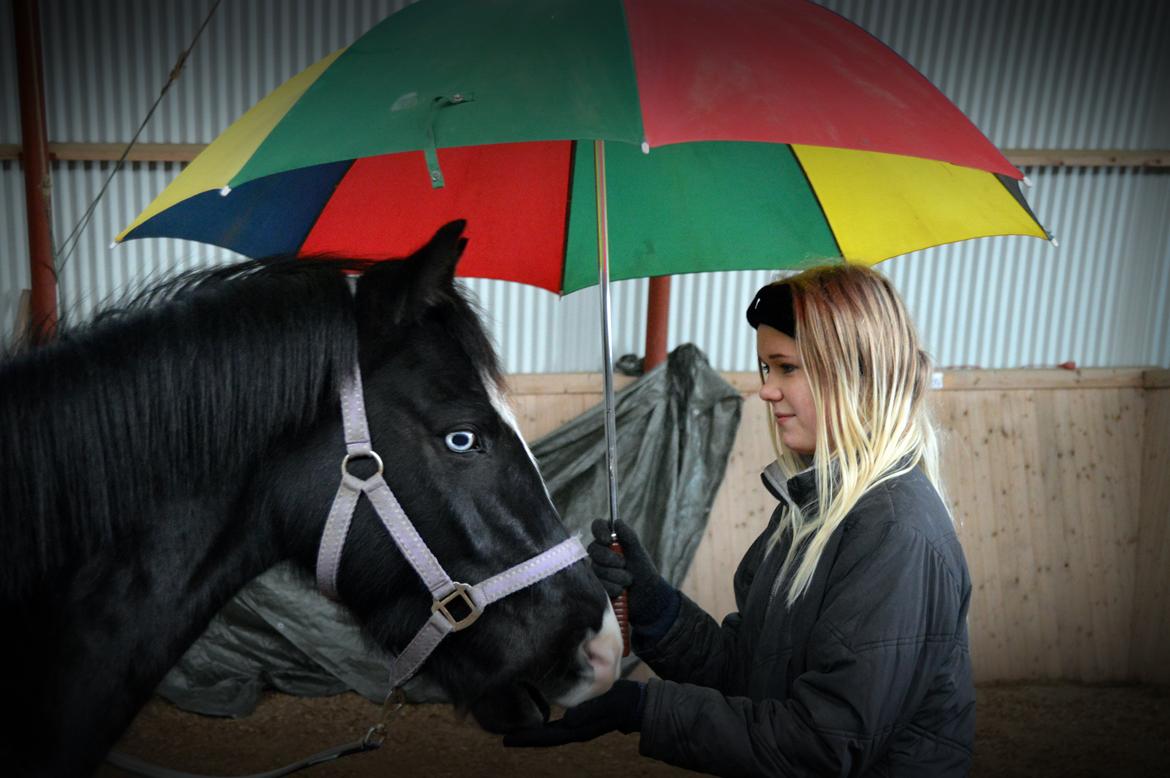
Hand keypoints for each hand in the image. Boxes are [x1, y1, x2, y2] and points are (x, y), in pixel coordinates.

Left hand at [502, 680, 643, 746]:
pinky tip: (536, 716)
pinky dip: (543, 723)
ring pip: (549, 732)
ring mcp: (578, 725)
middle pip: (545, 737)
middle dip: (525, 737)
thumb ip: (590, 712)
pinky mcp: (580, 718)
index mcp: (579, 729)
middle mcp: (575, 730)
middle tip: (504, 736)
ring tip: (514, 727)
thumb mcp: (608, 704)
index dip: (527, 738)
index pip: (548, 736)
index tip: (507, 739)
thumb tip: (568, 720)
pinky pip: (557, 724)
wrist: (636, 704)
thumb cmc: (623, 703)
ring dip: (533, 731)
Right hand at [589, 519, 674, 625]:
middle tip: (624, 564)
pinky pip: (598, 584)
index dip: (599, 531)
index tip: (608, 540)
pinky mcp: (595, 586)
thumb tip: (617, 521)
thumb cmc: (643, 572)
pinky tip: (621, 590)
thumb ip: (629, 537)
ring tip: (628, 580)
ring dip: (616, 576)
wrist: (647, 597)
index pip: (597, 526)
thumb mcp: (638, 553)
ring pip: (596, 569)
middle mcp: (600, 552)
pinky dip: (613, 588)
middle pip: (593, 549)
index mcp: (610, 539)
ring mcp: (596, 569)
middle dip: (610, 558)